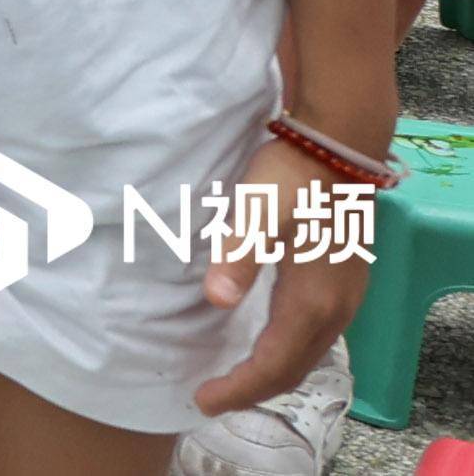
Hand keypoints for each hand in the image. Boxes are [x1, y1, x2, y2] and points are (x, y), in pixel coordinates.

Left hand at [190, 130, 379, 410]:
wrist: (337, 147)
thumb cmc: (291, 177)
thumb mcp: (258, 210)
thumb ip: (239, 255)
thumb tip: (218, 300)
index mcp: (312, 301)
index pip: (275, 364)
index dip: (240, 388)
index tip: (203, 400)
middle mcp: (335, 310)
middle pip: (294, 368)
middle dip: (254, 389)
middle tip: (212, 399)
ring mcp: (344, 298)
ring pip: (307, 354)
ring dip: (272, 373)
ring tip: (235, 380)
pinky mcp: (342, 284)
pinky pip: (314, 336)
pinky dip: (287, 351)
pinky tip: (266, 342)